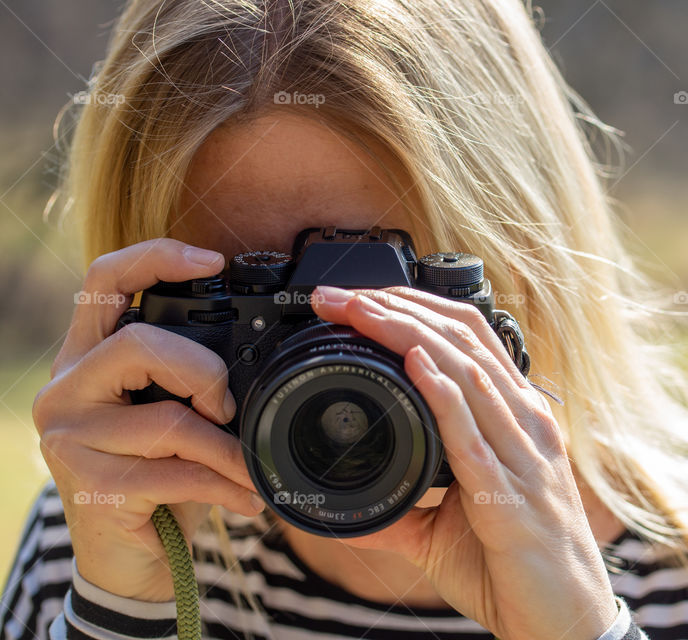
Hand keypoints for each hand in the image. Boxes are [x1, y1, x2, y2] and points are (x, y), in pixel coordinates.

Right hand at [32, 239, 264, 601]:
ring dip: (227, 449)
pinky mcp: (89, 487)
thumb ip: (188, 376)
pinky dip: (223, 486)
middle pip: (139, 344)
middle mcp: (66, 388)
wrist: (130, 559)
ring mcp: (69, 438)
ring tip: (250, 467)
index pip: (103, 280)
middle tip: (227, 411)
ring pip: (167, 420)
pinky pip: (175, 474)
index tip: (212, 260)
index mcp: (87, 356)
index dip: (155, 257)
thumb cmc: (158, 476)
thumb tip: (257, 353)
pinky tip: (246, 497)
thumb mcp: (171, 412)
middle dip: (204, 375)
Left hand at [311, 285, 618, 639]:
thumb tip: (340, 501)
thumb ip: (401, 503)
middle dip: (397, 308)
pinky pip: (476, 434)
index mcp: (515, 419)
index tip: (356, 299)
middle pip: (463, 340)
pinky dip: (443, 394)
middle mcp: (525, 423)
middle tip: (336, 295)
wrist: (562, 623)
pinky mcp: (513, 495)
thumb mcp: (448, 525)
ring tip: (358, 311)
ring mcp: (523, 454)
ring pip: (467, 373)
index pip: (467, 340)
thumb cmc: (515, 565)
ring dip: (407, 335)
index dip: (413, 308)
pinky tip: (414, 364)